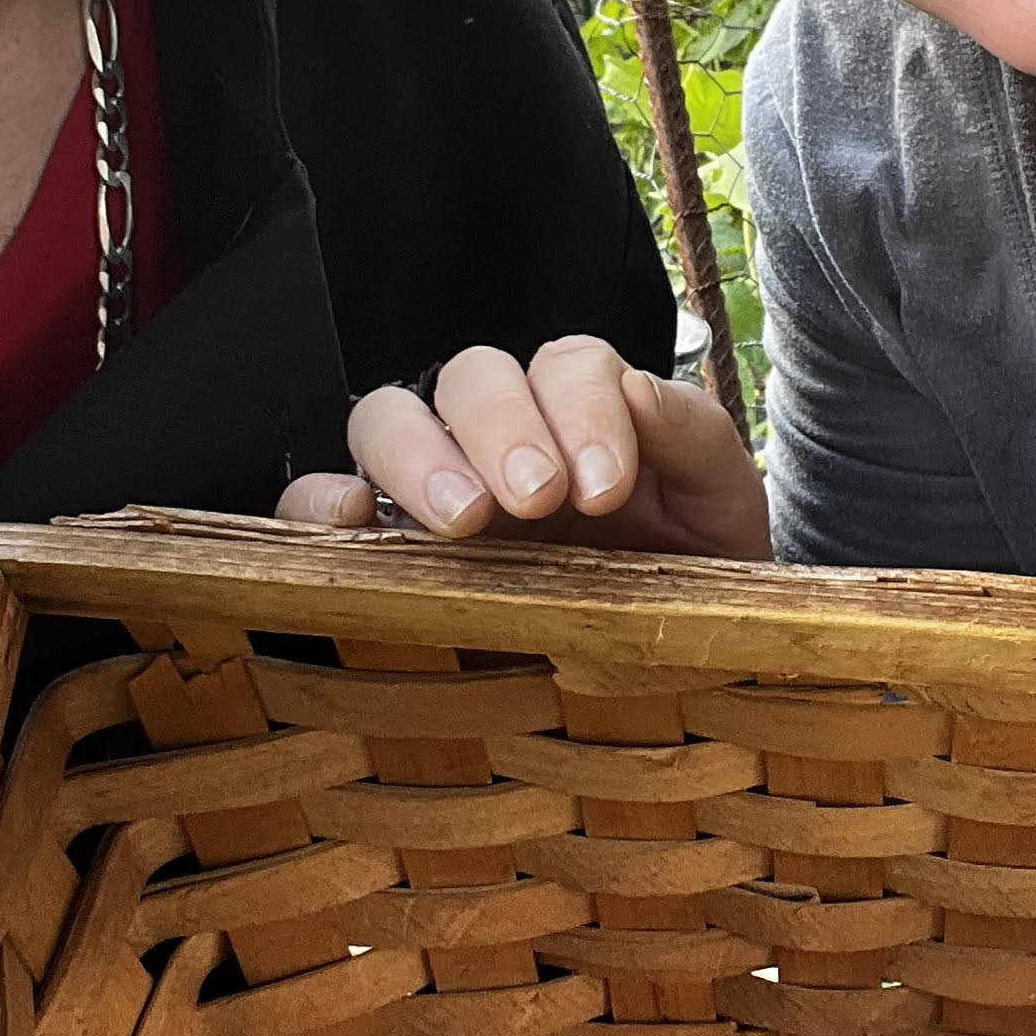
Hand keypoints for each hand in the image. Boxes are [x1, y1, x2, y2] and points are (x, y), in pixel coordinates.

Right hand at [276, 334, 771, 559]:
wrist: (675, 670)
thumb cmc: (693, 580)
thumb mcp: (720, 509)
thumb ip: (695, 438)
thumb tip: (635, 388)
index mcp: (582, 413)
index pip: (565, 366)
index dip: (582, 408)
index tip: (606, 486)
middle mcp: (501, 436)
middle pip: (471, 377)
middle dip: (501, 427)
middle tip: (535, 501)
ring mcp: (431, 488)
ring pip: (388, 418)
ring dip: (419, 454)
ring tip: (465, 523)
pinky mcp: (377, 551)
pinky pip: (315, 501)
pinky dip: (318, 500)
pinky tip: (356, 523)